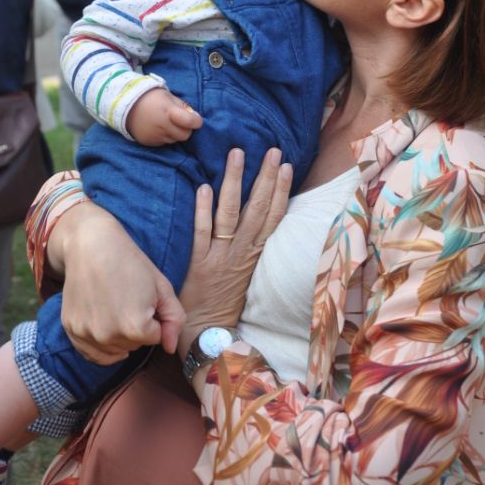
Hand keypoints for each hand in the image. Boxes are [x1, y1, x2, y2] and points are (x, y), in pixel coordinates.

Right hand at [51, 201, 184, 363]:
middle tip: (128, 297)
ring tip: (115, 305)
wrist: (91, 245)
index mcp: (135, 326)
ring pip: (114, 350)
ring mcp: (87, 335)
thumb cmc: (130, 262)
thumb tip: (170, 348)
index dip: (153, 316)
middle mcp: (109, 336)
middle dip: (137, 326)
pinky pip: (92, 353)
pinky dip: (101, 344)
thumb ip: (174, 319)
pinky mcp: (72, 331)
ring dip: (119, 335)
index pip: (155, 337)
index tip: (144, 296)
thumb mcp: (162, 286)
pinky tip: (104, 321)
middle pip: (134, 346)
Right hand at [126, 88, 202, 145]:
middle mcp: (162, 126)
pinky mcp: (149, 142)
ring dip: (175, 133)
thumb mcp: (169, 97)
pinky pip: (164, 143)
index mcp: (169, 112)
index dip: (196, 121)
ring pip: (175, 140)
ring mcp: (155, 136)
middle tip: (181, 121)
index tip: (196, 119)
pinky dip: (166, 137)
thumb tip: (195, 118)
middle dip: (186, 129)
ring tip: (167, 123)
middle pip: (185, 135)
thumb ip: (183, 107)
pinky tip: (159, 128)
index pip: (190, 122)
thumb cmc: (151, 98)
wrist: (127, 105)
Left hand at [178, 148, 291, 362]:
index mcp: (256, 254)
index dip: (280, 189)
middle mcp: (242, 252)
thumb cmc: (226, 302)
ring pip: (230, 213)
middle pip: (256, 209)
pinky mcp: (199, 264)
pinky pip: (202, 233)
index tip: (285, 165)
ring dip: (235, 182)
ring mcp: (221, 257)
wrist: (208, 334)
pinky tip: (204, 187)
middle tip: (270, 149)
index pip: (273, 216)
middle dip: (264, 177)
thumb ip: (252, 247)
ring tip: (237, 154)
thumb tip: (259, 219)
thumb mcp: (248, 273)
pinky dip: (202, 210)